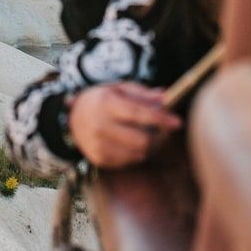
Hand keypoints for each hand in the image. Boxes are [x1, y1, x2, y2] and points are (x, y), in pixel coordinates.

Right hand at [67, 82, 182, 169]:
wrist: (73, 117)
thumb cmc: (102, 100)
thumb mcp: (119, 89)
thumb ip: (143, 93)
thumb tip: (166, 96)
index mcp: (106, 104)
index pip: (139, 114)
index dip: (161, 119)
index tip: (178, 122)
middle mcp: (100, 126)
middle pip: (142, 140)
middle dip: (158, 136)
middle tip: (162, 129)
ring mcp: (99, 145)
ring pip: (139, 153)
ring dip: (149, 145)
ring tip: (145, 134)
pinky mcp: (99, 159)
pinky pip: (130, 161)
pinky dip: (136, 152)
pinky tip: (131, 142)